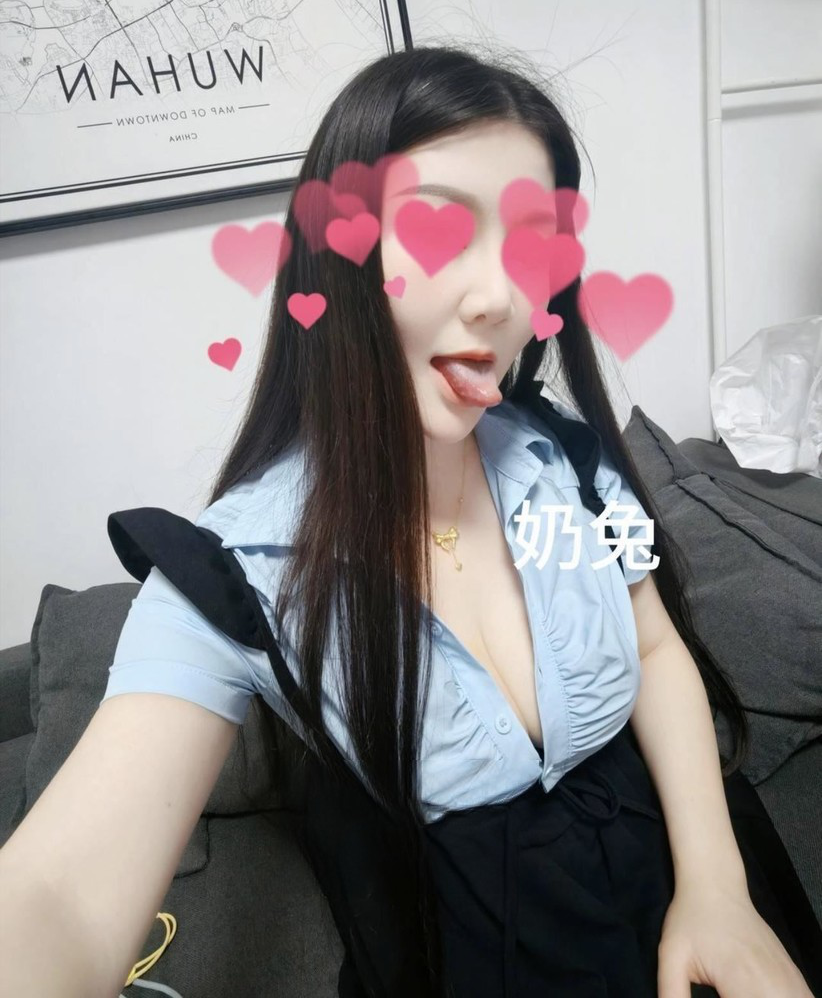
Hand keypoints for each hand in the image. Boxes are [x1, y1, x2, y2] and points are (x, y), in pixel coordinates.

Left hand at [656, 881, 813, 997]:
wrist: (715, 885)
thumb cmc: (690, 918)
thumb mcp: (671, 957)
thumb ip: (673, 993)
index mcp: (741, 979)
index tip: (721, 995)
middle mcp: (771, 980)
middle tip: (728, 993)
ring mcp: (786, 975)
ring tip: (745, 994)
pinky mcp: (792, 972)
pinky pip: (804, 997)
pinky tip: (771, 996)